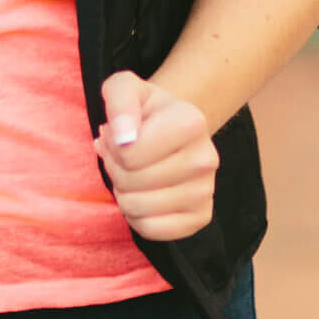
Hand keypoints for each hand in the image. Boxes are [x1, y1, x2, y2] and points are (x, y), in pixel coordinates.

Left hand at [98, 70, 218, 240]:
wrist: (173, 129)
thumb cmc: (144, 110)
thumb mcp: (124, 88)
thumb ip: (119, 101)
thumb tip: (124, 137)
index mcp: (191, 121)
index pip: (128, 153)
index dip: (111, 146)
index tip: (120, 135)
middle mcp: (207, 158)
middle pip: (131, 181)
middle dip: (115, 170)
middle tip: (123, 157)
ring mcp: (207, 190)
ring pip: (138, 208)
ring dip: (123, 193)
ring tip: (132, 174)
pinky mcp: (202, 217)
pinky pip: (151, 230)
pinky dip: (136, 217)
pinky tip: (143, 195)